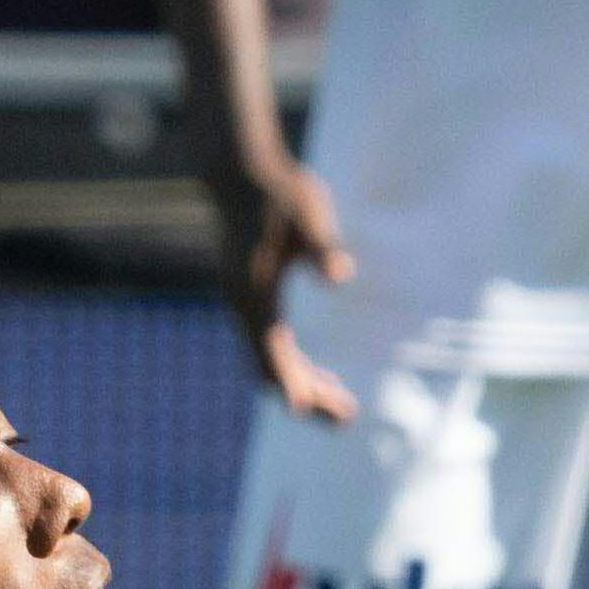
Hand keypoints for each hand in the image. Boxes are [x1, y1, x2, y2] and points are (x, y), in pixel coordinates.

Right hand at [219, 144, 356, 422]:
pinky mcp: (249, 297)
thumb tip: (341, 275)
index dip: (291, 382)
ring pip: (268, 360)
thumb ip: (323, 247)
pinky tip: (320, 374)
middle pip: (269, 368)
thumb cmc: (280, 190)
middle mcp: (243, 304)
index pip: (271, 350)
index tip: (309, 412)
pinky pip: (269, 345)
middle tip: (347, 418)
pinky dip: (292, 366)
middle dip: (306, 396)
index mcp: (255, 291)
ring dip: (301, 385)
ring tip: (340, 407)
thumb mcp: (309, 213)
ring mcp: (243, 302)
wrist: (241, 171)